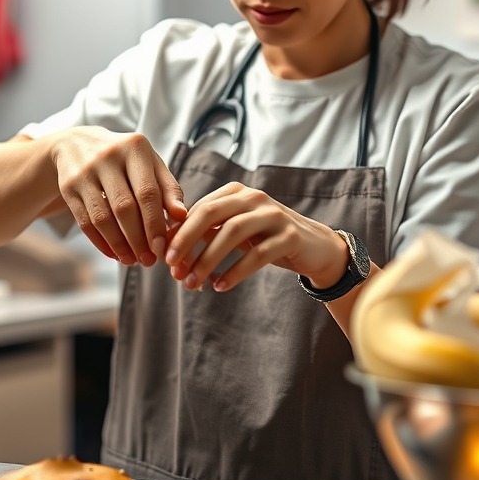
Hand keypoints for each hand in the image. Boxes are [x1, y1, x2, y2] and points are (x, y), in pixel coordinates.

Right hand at [49, 127, 185, 265]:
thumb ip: (168, 189)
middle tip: (148, 260)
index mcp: (135, 148)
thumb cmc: (125, 160)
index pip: (148, 192)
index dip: (155, 223)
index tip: (161, 248)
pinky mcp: (68, 187)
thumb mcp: (149, 165)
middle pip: (124, 208)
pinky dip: (101, 242)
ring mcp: (84, 171)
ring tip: (132, 260)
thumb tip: (181, 217)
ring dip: (119, 245)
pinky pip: (85, 222)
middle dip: (138, 239)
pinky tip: (114, 254)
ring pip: (102, 218)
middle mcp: (107, 156)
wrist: (77, 144)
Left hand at [164, 182, 347, 291]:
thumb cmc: (265, 240)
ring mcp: (274, 215)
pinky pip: (257, 255)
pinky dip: (235, 272)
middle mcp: (254, 197)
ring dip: (208, 260)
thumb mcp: (235, 232)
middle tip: (172, 267)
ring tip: (193, 284)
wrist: (314, 248)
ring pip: (232, 233)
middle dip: (187, 240)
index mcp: (236, 192)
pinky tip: (220, 286)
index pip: (199, 208)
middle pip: (211, 213)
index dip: (179, 233)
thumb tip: (170, 247)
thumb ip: (207, 233)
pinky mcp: (289, 236)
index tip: (165, 258)